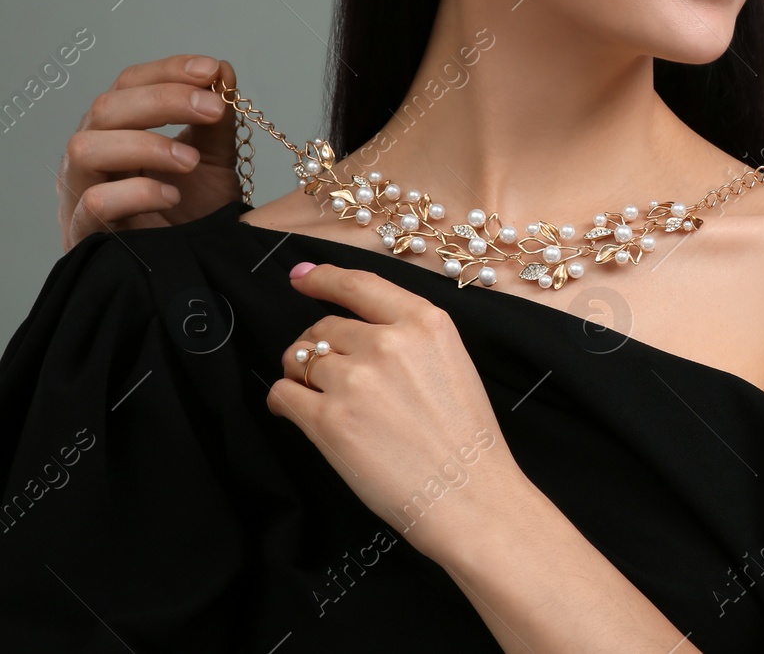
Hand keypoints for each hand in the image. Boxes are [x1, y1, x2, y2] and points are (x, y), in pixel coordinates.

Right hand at [57, 55, 243, 250]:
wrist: (189, 269)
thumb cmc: (189, 215)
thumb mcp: (211, 161)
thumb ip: (214, 122)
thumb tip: (221, 70)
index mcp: (120, 130)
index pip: (129, 84)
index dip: (167, 71)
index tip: (211, 70)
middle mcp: (93, 155)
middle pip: (106, 108)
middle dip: (163, 100)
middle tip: (212, 108)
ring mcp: (81, 193)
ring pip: (85, 148)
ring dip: (144, 144)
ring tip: (190, 161)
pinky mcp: (85, 233)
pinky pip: (95, 203)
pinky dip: (137, 193)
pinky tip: (172, 196)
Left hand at [266, 263, 518, 563]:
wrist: (469, 495)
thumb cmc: (465, 438)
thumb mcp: (452, 362)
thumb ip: (407, 336)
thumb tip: (350, 328)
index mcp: (424, 322)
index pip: (358, 284)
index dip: (323, 278)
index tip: (302, 278)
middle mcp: (387, 342)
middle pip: (324, 328)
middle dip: (317, 348)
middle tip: (327, 376)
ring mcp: (354, 379)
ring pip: (299, 359)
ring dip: (300, 377)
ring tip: (318, 400)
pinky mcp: (327, 419)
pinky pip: (283, 394)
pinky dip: (284, 403)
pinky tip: (297, 415)